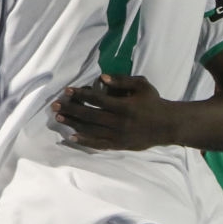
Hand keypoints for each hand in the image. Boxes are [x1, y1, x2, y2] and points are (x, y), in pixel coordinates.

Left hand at [53, 74, 179, 150]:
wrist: (167, 125)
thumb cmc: (153, 102)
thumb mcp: (142, 85)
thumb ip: (122, 80)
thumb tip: (101, 78)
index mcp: (124, 106)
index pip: (97, 99)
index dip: (81, 94)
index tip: (67, 90)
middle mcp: (119, 122)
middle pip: (90, 116)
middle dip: (71, 109)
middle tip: (55, 105)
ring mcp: (118, 135)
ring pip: (91, 130)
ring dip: (73, 124)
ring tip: (59, 117)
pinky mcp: (119, 145)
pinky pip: (98, 144)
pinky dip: (84, 141)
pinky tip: (71, 137)